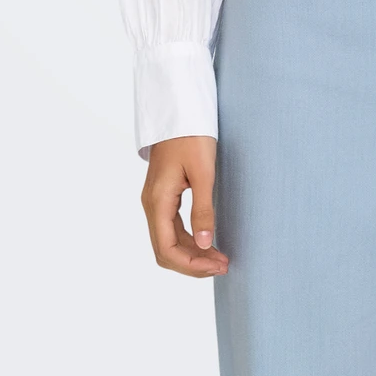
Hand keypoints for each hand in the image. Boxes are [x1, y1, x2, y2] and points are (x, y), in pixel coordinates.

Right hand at [141, 135, 228, 277]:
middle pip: (165, 251)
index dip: (191, 265)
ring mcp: (155, 200)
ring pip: (168, 241)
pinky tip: (207, 241)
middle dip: (193, 264)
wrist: (180, 110)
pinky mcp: (163, 195)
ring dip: (191, 254)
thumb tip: (203, 243)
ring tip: (219, 258)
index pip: (167, 250)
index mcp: (158, 201)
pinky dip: (188, 240)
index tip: (218, 265)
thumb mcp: (203, 172)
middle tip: (223, 265)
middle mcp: (151, 204)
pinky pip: (171, 228)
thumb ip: (203, 209)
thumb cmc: (191, 136)